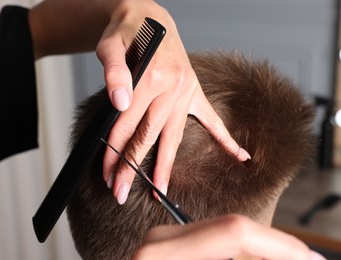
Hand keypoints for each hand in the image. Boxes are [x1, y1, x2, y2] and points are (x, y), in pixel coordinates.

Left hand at [29, 0, 249, 204]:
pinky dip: (226, 139)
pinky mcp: (195, 92)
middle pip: (148, 136)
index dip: (113, 151)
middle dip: (131, 168)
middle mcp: (173, 87)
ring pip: (174, 136)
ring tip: (160, 191)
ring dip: (165, 166)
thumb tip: (118, 103)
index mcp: (151, 76)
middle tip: (120, 193)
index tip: (106, 174)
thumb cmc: (127, 32)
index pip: (126, 123)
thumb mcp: (110, 46)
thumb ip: (114, 74)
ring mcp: (187, 92)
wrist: (149, 18)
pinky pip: (212, 119)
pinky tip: (240, 156)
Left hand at [132, 214, 324, 259]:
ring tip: (277, 258)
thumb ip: (236, 257)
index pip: (234, 231)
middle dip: (272, 247)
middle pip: (234, 229)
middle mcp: (161, 238)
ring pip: (226, 234)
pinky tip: (248, 255)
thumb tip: (285, 256)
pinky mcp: (167, 243)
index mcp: (162, 252)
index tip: (308, 258)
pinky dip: (235, 252)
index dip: (279, 245)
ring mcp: (162, 238)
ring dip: (255, 250)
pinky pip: (212, 242)